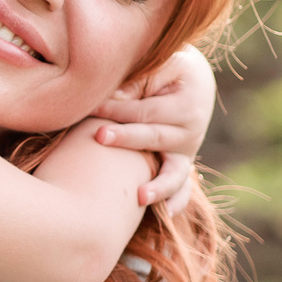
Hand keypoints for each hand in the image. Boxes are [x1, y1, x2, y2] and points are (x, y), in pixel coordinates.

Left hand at [89, 44, 216, 213]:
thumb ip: (136, 81)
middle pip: (155, 137)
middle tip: (100, 135)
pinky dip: (175, 201)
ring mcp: (187, 152)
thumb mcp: (158, 66)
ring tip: (139, 196)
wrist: (191, 81)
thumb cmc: (165, 70)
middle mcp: (191, 131)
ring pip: (174, 172)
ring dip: (157, 185)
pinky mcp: (180, 165)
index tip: (90, 106)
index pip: (146, 110)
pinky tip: (165, 214)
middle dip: (126, 137)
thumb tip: (108, 97)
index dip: (117, 108)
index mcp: (186, 104)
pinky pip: (182, 188)